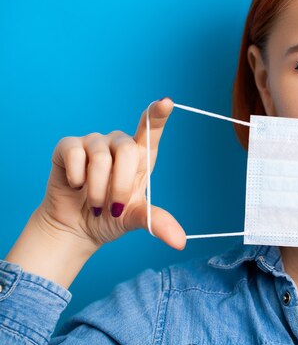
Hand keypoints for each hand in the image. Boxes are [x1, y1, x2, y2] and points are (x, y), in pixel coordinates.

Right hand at [35, 97, 185, 251]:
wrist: (76, 227)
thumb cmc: (110, 216)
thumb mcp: (136, 219)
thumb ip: (157, 223)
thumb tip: (180, 242)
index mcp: (141, 156)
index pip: (152, 128)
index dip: (159, 113)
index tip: (167, 102)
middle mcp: (119, 144)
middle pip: (128, 150)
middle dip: (120, 186)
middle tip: (113, 208)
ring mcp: (94, 142)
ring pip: (101, 157)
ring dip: (97, 189)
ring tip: (94, 202)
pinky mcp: (68, 146)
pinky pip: (75, 154)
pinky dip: (77, 178)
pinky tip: (75, 186)